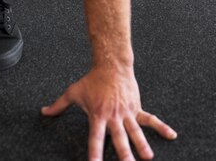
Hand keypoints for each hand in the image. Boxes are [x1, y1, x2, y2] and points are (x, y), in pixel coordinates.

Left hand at [41, 66, 176, 159]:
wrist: (112, 64)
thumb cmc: (92, 79)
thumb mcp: (74, 92)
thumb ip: (59, 105)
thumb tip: (43, 112)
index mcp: (98, 115)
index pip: (96, 139)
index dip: (95, 154)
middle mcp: (114, 116)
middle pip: (119, 139)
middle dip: (124, 154)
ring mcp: (127, 112)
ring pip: (136, 132)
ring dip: (142, 146)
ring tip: (148, 158)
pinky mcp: (137, 108)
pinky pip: (151, 119)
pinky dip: (162, 127)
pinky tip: (172, 134)